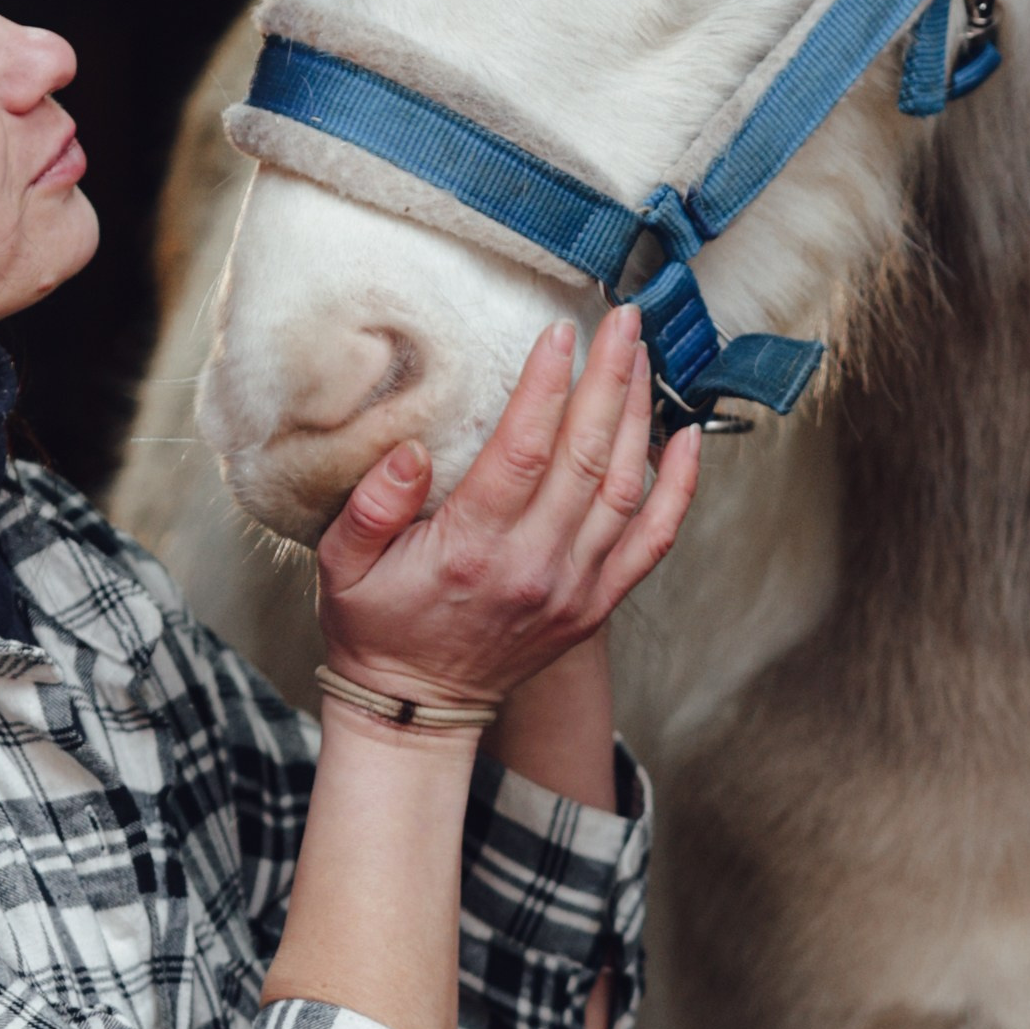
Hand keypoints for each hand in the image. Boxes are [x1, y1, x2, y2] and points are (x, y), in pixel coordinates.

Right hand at [314, 306, 700, 710]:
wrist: (418, 708)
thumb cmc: (378, 626)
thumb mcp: (342, 566)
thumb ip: (371, 506)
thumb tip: (412, 450)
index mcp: (474, 549)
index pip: (524, 450)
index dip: (547, 386)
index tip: (559, 333)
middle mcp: (534, 566)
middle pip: (587, 455)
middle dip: (609, 378)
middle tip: (622, 320)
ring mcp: (574, 587)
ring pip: (625, 487)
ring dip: (640, 415)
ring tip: (641, 357)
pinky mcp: (597, 604)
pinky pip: (654, 540)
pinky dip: (680, 487)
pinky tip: (687, 438)